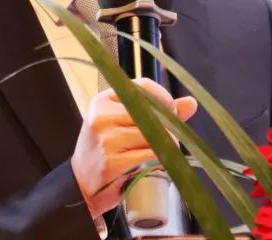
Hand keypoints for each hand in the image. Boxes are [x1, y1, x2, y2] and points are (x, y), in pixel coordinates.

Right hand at [70, 78, 197, 220]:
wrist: (80, 184)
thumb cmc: (104, 150)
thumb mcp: (122, 123)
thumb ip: (156, 111)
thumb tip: (190, 103)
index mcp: (103, 100)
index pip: (143, 87)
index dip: (164, 98)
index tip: (172, 110)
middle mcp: (102, 116)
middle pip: (151, 112)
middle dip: (166, 126)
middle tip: (167, 137)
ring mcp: (106, 139)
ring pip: (153, 135)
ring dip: (165, 145)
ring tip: (158, 152)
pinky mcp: (112, 161)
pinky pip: (150, 155)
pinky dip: (158, 160)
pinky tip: (152, 163)